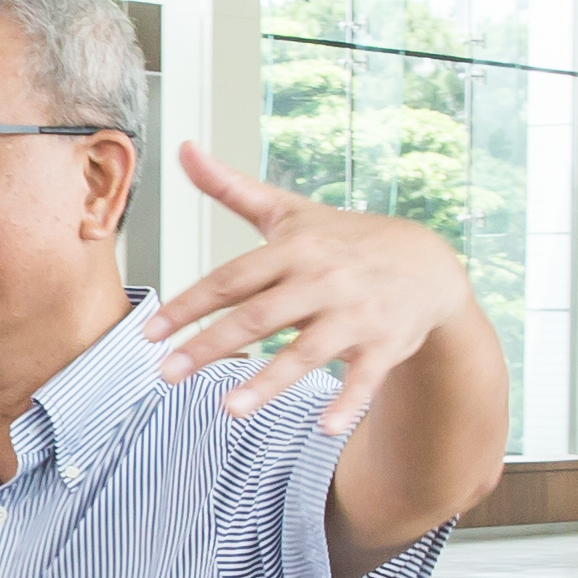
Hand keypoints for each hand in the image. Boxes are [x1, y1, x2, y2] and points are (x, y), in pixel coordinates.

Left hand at [144, 142, 485, 435]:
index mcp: (295, 249)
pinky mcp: (386, 344)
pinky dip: (348, 403)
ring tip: (228, 409)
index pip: (231, 278)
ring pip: (307, 351)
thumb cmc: (344, 239)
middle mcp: (323, 279)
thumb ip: (232, 189)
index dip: (189, 305)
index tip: (150, 334)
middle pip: (259, 315)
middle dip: (210, 346)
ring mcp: (356, 313)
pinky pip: (365, 378)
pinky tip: (324, 427)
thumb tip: (183, 149)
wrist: (427, 262)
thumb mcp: (289, 212)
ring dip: (268, 381)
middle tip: (166, 374)